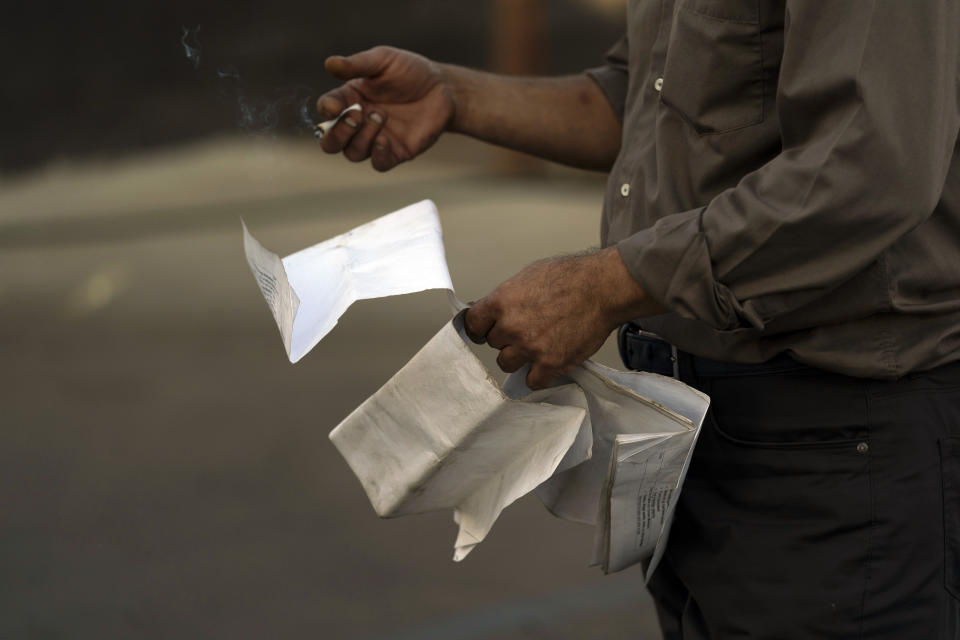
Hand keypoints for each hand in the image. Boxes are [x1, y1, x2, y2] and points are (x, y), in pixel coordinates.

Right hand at [317, 46, 454, 171]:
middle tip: (356, 115)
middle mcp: (358, 123)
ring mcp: (375, 140)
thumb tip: (329, 64)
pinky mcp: (396, 152)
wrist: (443, 88)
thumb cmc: (410, 72)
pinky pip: (378, 164)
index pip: (327, 110)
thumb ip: (357, 64)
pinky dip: (377, 155)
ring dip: (362, 137)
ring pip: (353, 153)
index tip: (336, 105)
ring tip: (380, 115)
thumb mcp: (383, 60)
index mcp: (350, 99)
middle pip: (331, 142)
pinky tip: (384, 140)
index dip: (327, 110)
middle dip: (338, 132)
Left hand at [464, 247, 663, 388]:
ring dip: (518, 357)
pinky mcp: (551, 364)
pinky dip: (538, 375)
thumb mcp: (528, 276)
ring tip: (536, 346)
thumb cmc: (570, 277)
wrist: (602, 288)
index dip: (479, 328)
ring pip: (507, 363)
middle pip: (493, 343)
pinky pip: (532, 381)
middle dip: (506, 338)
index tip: (484, 331)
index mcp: (501, 302)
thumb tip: (494, 310)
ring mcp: (530, 348)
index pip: (472, 324)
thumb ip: (507, 297)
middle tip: (525, 330)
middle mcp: (511, 327)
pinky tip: (546, 364)